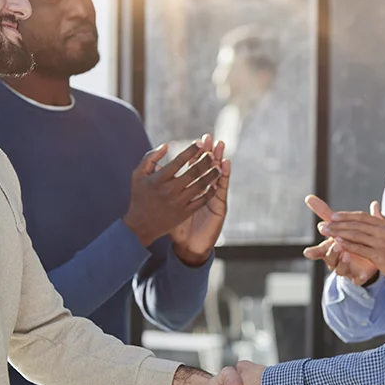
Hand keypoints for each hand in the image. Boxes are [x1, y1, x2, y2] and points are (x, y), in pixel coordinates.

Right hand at [123, 141, 220, 246]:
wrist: (140, 225)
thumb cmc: (139, 196)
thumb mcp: (138, 175)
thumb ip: (150, 158)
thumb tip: (166, 146)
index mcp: (159, 179)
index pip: (178, 161)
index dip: (190, 151)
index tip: (198, 143)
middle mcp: (170, 190)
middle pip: (193, 172)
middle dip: (205, 161)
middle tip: (212, 154)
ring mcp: (178, 202)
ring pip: (200, 185)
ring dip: (211, 175)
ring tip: (218, 167)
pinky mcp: (184, 213)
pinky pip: (201, 200)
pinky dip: (209, 192)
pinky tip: (214, 185)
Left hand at [170, 135, 229, 264]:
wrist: (189, 246)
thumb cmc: (177, 227)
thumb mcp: (169, 206)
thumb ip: (165, 190)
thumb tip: (158, 175)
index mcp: (192, 189)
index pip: (196, 166)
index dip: (197, 153)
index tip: (199, 140)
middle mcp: (205, 191)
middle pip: (209, 167)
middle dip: (211, 152)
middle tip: (212, 138)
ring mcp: (214, 198)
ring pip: (218, 175)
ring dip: (220, 160)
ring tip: (221, 146)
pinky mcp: (219, 206)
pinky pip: (222, 189)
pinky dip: (224, 176)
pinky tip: (225, 165)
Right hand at [302, 195, 377, 285]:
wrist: (371, 258)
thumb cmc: (350, 240)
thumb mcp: (340, 225)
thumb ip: (327, 214)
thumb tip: (309, 197)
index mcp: (331, 247)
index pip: (320, 249)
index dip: (313, 251)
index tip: (307, 252)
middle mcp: (336, 259)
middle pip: (329, 258)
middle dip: (331, 252)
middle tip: (335, 244)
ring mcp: (346, 269)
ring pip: (339, 268)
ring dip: (342, 261)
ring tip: (346, 253)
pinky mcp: (357, 276)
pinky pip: (356, 277)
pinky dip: (358, 274)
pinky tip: (361, 270)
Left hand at [319, 201, 384, 287]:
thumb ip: (381, 219)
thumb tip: (374, 204)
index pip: (362, 216)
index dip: (346, 216)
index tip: (332, 216)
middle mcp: (384, 230)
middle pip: (356, 224)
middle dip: (338, 224)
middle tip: (323, 225)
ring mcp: (382, 242)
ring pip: (356, 234)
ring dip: (338, 233)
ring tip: (326, 233)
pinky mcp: (380, 255)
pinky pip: (360, 248)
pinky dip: (348, 245)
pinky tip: (337, 244)